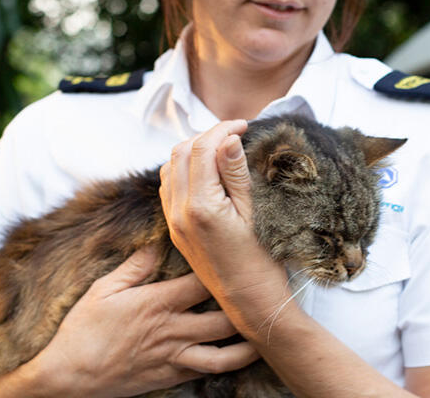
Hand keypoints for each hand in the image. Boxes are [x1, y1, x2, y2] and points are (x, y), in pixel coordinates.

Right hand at [28, 245, 258, 397]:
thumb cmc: (82, 331)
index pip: (204, 282)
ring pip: (224, 354)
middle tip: (268, 294)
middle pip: (223, 318)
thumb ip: (133, 267)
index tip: (244, 256)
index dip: (227, 269)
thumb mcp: (102, 289)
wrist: (70, 378)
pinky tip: (240, 356)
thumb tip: (154, 243)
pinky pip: (207, 372)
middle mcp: (172, 330)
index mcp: (157, 302)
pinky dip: (227, 365)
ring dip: (248, 345)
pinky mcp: (171, 376)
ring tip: (266, 332)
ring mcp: (174, 357)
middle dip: (247, 307)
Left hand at [158, 120, 291, 335]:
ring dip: (192, 151)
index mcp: (201, 205)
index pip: (201, 149)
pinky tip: (206, 172)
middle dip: (206, 136)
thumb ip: (236, 173)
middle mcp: (179, 212)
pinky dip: (183, 170)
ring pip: (170, 168)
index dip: (222, 129)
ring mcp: (174, 222)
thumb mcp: (255, 213)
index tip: (245, 125)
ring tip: (221, 150)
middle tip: (234, 134)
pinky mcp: (175, 230)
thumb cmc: (260, 262)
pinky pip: (169, 188)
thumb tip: (228, 138)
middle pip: (181, 153)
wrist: (249, 303)